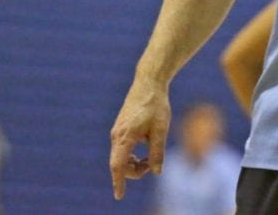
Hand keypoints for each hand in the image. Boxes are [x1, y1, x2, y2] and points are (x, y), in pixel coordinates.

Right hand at [109, 76, 170, 199]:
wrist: (148, 83)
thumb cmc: (156, 105)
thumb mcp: (161, 130)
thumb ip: (157, 152)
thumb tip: (156, 172)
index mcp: (125, 136)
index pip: (118, 165)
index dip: (119, 182)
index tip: (119, 196)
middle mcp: (117, 135)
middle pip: (119, 164)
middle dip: (134, 171)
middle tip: (151, 165)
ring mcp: (117, 131)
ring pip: (120, 157)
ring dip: (133, 164)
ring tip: (149, 159)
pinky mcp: (120, 128)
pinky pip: (122, 149)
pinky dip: (131, 156)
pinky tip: (143, 153)